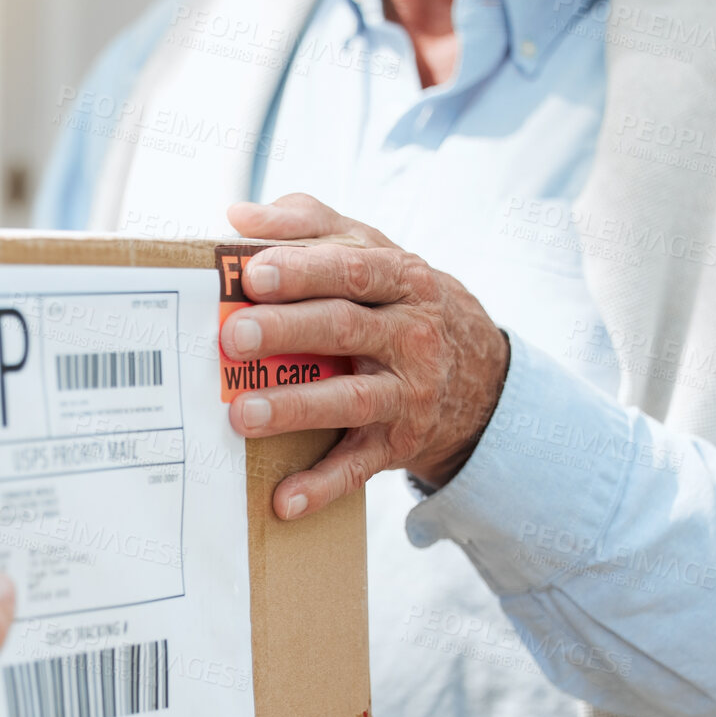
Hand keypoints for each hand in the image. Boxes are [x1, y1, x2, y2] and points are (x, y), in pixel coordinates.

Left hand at [222, 194, 509, 514]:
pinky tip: (282, 500)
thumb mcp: (372, 253)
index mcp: (401, 280)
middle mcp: (409, 335)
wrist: (479, 374)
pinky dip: (321, 486)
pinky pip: (358, 468)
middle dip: (289, 331)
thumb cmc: (399, 303)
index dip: (304, 269)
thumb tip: (240, 215)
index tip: (255, 272)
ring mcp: (406, 393)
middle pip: (346, 329)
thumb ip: (310, 225)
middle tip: (235, 336)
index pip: (352, 268)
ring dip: (295, 408)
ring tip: (241, 413)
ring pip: (350, 400)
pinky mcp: (398, 444)